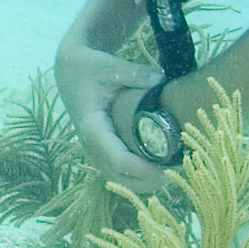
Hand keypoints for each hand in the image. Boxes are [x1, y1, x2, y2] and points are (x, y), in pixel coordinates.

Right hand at [57, 40, 169, 193]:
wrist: (70, 69)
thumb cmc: (88, 67)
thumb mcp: (108, 65)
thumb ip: (134, 73)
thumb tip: (160, 79)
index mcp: (92, 127)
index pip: (117, 160)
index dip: (143, 170)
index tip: (169, 169)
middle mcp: (90, 143)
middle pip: (118, 177)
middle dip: (148, 182)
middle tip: (178, 173)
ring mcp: (93, 148)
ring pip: (117, 178)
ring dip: (143, 182)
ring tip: (173, 173)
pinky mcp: (99, 148)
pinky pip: (117, 171)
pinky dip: (137, 175)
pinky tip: (159, 168)